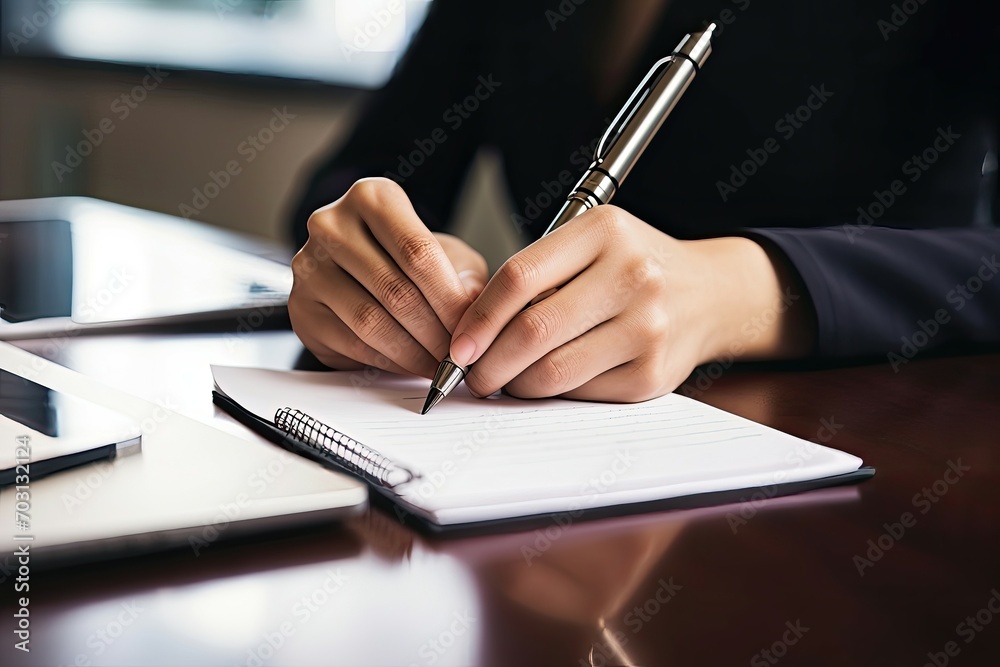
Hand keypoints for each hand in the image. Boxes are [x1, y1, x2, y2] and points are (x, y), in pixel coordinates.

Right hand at [289, 178, 487, 377]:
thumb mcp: (449, 255)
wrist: (359, 272)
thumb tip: (471, 310)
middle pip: (394, 289)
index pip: (417, 252)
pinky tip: (411, 366)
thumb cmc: (407, 259)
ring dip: (412, 351)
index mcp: (372, 197)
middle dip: (434, 332)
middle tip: (457, 357)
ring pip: (370, 321)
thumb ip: (465, 277)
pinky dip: (388, 361)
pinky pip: (351, 343)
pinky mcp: (301, 308)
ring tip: (438, 365)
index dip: (449, 298)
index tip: (469, 330)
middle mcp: (332, 225)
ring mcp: (309, 266)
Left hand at [448, 205, 813, 401]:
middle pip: (532, 331)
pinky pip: (581, 394)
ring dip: (515, 384)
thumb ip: (536, 274)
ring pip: (552, 372)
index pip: (519, 278)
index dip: (477, 319)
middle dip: (488, 363)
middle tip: (472, 374)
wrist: (709, 294)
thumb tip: (471, 331)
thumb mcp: (590, 244)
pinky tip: (549, 382)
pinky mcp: (653, 374)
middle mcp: (632, 275)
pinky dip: (553, 395)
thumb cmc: (633, 267)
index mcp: (605, 231)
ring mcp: (647, 327)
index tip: (456, 346)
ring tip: (507, 378)